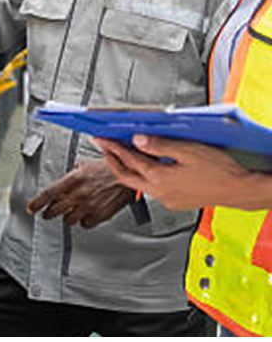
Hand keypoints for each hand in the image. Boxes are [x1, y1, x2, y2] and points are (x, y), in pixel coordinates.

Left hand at [26, 159, 133, 228]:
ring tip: (71, 210)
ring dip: (68, 215)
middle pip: (55, 210)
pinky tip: (85, 214)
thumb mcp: (85, 166)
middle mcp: (79, 195)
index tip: (31, 208)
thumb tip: (64, 182)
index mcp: (73, 180)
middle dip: (49, 212)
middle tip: (48, 212)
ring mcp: (89, 207)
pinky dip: (83, 220)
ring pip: (69, 219)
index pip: (48, 194)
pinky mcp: (99, 216)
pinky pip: (84, 224)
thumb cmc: (109, 168)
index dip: (37, 203)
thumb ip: (72, 176)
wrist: (128, 175)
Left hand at [95, 135, 262, 210]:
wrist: (239, 190)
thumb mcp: (188, 151)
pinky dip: (144, 177)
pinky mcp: (174, 202)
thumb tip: (138, 139)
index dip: (113, 147)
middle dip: (112, 161)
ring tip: (122, 156)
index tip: (102, 139)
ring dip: (128, 170)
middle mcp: (160, 192)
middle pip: (126, 177)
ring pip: (138, 184)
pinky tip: (148, 169)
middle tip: (104, 148)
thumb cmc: (220, 170)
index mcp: (160, 178)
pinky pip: (152, 189)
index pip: (128, 160)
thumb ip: (159, 145)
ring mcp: (166, 200)